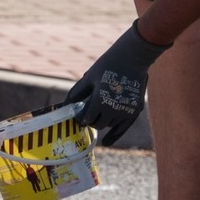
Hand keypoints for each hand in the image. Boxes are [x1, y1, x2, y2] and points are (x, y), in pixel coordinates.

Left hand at [66, 20, 170, 145]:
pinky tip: (107, 142)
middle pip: (98, 125)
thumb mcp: (89, 78)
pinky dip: (114, 135)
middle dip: (92, 120)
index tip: (79, 116)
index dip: (81, 118)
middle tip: (89, 114)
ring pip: (110, 125)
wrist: (133, 57)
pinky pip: (123, 128)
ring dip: (103, 122)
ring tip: (101, 112)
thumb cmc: (108, 64)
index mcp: (100, 101)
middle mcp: (113, 110)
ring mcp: (125, 111)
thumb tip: (65, 106)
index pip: (86, 119)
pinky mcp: (135, 110)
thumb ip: (77, 93)